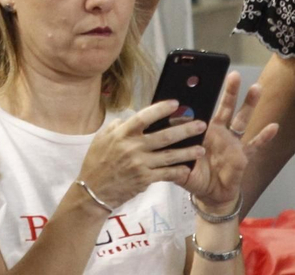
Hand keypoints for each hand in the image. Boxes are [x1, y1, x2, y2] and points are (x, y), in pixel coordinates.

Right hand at [76, 99, 208, 208]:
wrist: (93, 191)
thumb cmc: (96, 162)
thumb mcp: (102, 138)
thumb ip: (118, 126)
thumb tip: (132, 117)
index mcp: (122, 134)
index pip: (145, 117)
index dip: (161, 109)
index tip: (176, 104)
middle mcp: (133, 148)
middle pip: (164, 136)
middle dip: (185, 130)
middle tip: (201, 125)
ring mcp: (140, 165)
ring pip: (169, 156)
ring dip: (187, 152)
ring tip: (202, 148)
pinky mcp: (144, 180)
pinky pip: (166, 174)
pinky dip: (178, 171)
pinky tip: (188, 168)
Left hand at [183, 72, 279, 211]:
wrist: (211, 195)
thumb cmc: (195, 177)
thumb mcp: (181, 169)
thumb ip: (173, 161)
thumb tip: (161, 152)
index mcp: (203, 132)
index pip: (203, 111)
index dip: (202, 99)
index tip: (202, 82)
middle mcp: (219, 133)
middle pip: (225, 108)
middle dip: (230, 92)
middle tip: (233, 74)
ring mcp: (233, 143)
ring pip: (241, 120)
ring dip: (249, 104)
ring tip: (257, 87)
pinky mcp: (244, 156)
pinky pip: (255, 145)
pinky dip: (264, 137)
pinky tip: (273, 126)